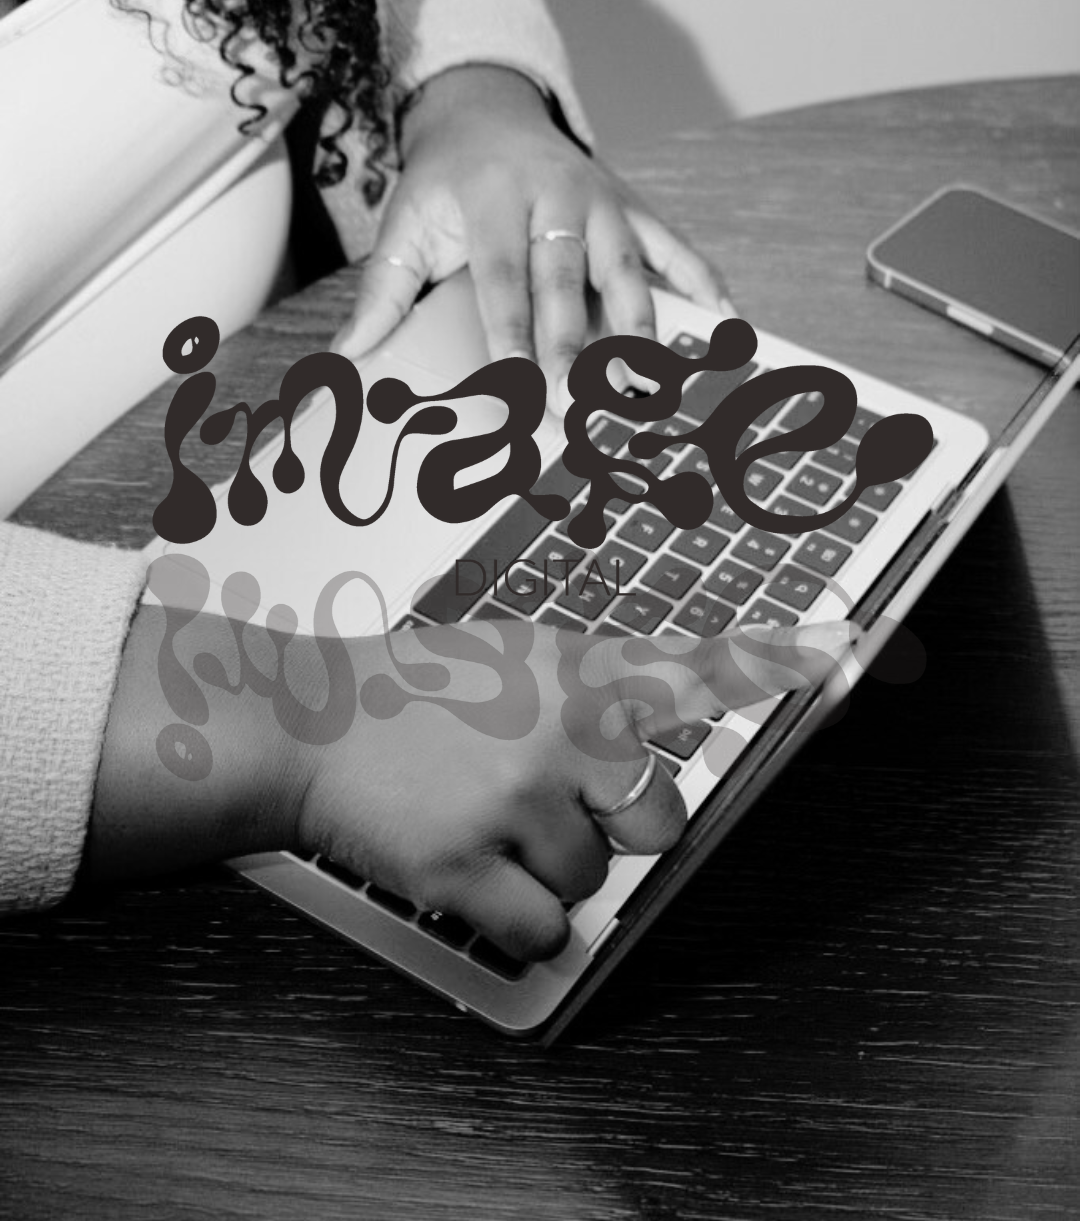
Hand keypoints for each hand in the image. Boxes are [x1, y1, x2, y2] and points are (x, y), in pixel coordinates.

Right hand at [92, 601, 853, 961]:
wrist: (311, 724)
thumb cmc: (409, 692)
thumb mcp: (512, 657)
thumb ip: (593, 683)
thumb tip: (661, 713)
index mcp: (577, 672)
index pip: (695, 665)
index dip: (775, 658)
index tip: (845, 647)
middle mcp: (560, 731)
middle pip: (658, 820)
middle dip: (613, 825)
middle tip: (550, 800)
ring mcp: (516, 801)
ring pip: (590, 878)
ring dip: (545, 866)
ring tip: (483, 820)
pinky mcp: (469, 868)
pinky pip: (542, 928)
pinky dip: (516, 916)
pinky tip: (473, 869)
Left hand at [331, 65, 730, 411]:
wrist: (486, 110)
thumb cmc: (444, 184)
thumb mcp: (404, 224)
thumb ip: (381, 292)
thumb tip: (344, 360)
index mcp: (492, 201)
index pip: (503, 281)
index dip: (513, 338)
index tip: (520, 392)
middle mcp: (553, 197)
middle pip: (567, 283)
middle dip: (575, 349)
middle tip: (581, 406)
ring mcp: (601, 201)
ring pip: (627, 269)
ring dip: (640, 330)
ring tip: (649, 387)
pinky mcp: (634, 206)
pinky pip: (675, 245)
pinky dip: (702, 281)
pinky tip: (724, 321)